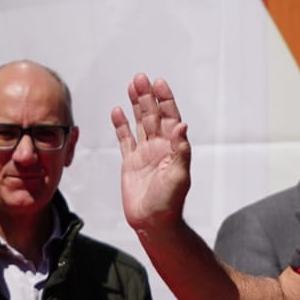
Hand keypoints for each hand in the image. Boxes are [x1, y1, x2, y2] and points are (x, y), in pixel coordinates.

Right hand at [112, 74, 192, 236]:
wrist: (153, 222)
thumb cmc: (170, 202)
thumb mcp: (179, 175)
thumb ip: (180, 150)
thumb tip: (182, 125)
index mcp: (173, 148)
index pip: (170, 117)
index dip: (165, 100)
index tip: (159, 83)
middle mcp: (160, 147)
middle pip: (153, 115)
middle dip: (147, 96)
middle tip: (140, 77)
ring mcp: (144, 153)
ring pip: (139, 123)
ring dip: (135, 105)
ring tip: (131, 86)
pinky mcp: (130, 162)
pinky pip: (124, 139)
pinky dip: (120, 125)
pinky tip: (117, 111)